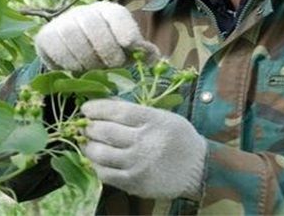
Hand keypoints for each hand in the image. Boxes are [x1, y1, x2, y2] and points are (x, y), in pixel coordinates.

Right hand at [34, 2, 158, 71]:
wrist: (75, 52)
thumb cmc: (108, 52)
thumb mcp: (127, 50)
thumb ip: (143, 53)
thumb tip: (154, 57)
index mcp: (108, 12)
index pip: (116, 15)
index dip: (124, 28)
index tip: (130, 44)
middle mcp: (84, 12)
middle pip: (93, 26)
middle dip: (106, 49)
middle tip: (113, 64)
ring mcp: (62, 22)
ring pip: (73, 36)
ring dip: (86, 58)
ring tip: (95, 68)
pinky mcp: (45, 36)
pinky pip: (55, 47)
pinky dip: (68, 61)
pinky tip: (77, 68)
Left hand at [80, 99, 206, 199]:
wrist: (199, 169)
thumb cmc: (179, 138)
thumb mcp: (163, 117)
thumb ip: (136, 110)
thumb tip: (107, 101)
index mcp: (153, 121)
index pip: (118, 111)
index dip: (98, 108)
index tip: (86, 108)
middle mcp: (145, 142)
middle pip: (105, 131)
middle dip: (89, 127)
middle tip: (84, 126)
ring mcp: (138, 164)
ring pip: (101, 154)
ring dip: (88, 146)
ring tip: (88, 142)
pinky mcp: (135, 183)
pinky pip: (106, 174)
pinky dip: (96, 166)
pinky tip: (97, 160)